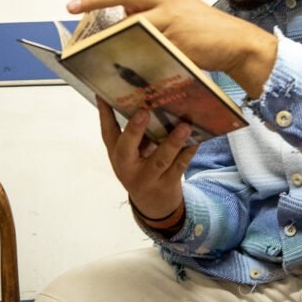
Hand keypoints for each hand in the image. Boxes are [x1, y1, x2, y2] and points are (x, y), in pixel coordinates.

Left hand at [68, 0, 277, 97]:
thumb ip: (149, 8)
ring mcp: (169, 14)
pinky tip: (118, 57)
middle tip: (73, 7)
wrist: (233, 41)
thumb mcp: (174, 8)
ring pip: (129, 14)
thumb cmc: (203, 28)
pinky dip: (129, 47)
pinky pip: (145, 40)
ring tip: (90, 40)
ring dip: (106, 27)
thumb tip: (122, 14)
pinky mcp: (175, 35)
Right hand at [98, 98, 195, 219]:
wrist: (153, 205)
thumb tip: (146, 102)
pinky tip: (197, 139)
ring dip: (173, 142)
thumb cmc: (141, 168)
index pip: (107, 132)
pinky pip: (180, 166)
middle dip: (134, 130)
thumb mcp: (130, 155)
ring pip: (160, 159)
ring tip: (184, 126)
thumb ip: (134, 135)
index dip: (104, 113)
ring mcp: (147, 178)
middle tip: (144, 111)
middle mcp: (127, 167)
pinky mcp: (167, 185)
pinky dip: (189, 151)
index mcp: (117, 155)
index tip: (103, 95)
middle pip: (126, 149)